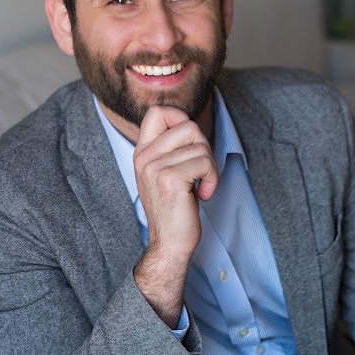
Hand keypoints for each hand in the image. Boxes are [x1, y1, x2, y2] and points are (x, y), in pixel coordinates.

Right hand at [133, 105, 217, 326]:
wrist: (170, 243)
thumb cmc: (175, 208)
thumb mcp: (166, 172)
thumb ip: (172, 148)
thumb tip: (191, 125)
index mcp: (142, 152)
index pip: (157, 112)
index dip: (181, 118)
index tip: (190, 142)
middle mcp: (144, 156)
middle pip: (187, 124)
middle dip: (203, 145)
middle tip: (200, 170)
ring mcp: (154, 167)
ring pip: (200, 145)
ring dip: (210, 167)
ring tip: (201, 185)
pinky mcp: (169, 179)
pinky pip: (204, 162)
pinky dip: (212, 178)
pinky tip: (203, 194)